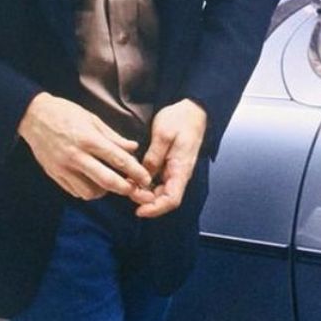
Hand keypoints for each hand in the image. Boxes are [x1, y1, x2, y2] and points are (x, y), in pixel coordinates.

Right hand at [18, 93, 153, 200]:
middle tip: (136, 190)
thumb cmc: (65, 113)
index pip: (117, 159)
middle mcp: (76, 156)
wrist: (34, 116)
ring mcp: (64, 168)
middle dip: (125, 188)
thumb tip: (133, 148)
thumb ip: (113, 136)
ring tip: (110, 182)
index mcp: (88, 138)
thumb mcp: (92, 118)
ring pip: (91, 192)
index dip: (135, 171)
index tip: (146, 179)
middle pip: (107, 180)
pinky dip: (88, 191)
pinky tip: (93, 183)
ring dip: (105, 191)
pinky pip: (76, 192)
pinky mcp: (55, 175)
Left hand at [135, 99, 206, 218]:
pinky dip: (147, 182)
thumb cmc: (181, 119)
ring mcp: (175, 169)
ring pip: (160, 190)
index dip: (155, 209)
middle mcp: (179, 173)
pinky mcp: (170, 164)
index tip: (138, 210)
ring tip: (129, 184)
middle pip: (164, 198)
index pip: (171, 199)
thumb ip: (153, 156)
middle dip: (145, 200)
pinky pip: (159, 180)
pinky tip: (135, 176)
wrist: (192, 109)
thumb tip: (143, 176)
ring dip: (145, 192)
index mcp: (181, 169)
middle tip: (127, 191)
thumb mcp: (163, 134)